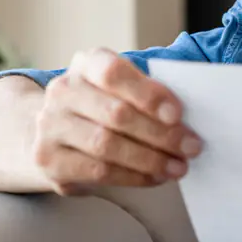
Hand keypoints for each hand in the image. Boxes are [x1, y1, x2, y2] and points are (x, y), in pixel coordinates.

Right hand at [32, 49, 201, 194]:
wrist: (54, 129)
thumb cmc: (104, 104)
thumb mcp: (122, 88)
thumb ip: (148, 94)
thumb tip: (185, 120)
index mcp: (86, 64)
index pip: (114, 73)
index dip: (148, 94)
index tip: (178, 114)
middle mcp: (63, 91)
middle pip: (116, 114)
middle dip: (161, 134)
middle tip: (192, 147)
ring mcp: (50, 126)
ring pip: (106, 145)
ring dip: (150, 159)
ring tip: (178, 167)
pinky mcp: (49, 160)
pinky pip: (98, 171)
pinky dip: (133, 176)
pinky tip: (155, 177)